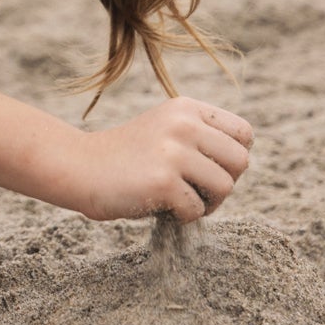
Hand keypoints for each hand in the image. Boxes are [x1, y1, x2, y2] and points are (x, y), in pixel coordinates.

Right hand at [67, 96, 252, 222]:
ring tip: (180, 200)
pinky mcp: (163, 181)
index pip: (244, 133)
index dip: (232, 157)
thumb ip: (202, 136)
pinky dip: (182, 216)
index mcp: (186, 108)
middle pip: (241, 161)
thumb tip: (244, 160)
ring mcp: (173, 151)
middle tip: (197, 190)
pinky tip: (160, 206)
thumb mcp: (166, 130)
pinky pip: (197, 210)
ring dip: (207, 203)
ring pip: (225, 187)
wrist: (79, 167)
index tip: (208, 168)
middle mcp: (183, 124)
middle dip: (224, 183)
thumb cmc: (128, 156)